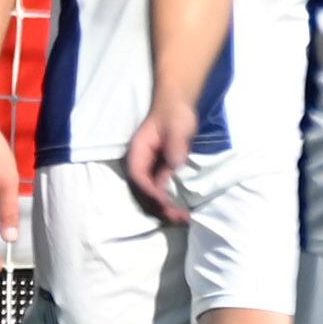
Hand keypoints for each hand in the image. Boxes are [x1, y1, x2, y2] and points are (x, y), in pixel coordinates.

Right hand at [123, 98, 197, 224]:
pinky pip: (164, 190)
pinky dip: (172, 200)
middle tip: (178, 216)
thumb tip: (174, 168)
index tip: (166, 201)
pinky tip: (184, 208)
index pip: (138, 177)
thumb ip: (175, 147)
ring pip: (154, 194)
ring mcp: (152, 169)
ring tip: (183, 217)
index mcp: (138, 152)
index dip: (150, 192)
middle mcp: (142, 164)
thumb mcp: (177, 127)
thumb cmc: (174, 113)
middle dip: (159, 206)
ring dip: (166, 207)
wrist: (179, 105)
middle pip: (144, 191)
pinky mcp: (163, 172)